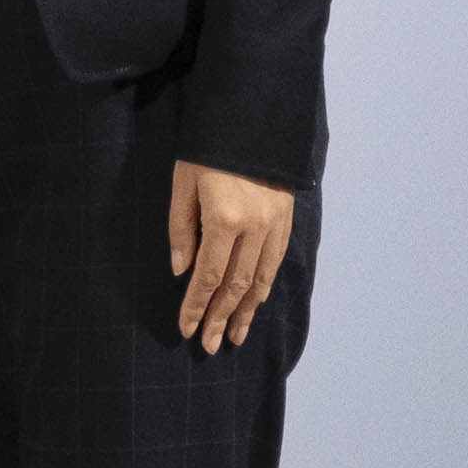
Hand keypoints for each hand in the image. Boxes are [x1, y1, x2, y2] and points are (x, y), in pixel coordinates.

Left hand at [169, 160, 293, 352]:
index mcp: (224, 220)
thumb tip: (182, 272)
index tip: (186, 329)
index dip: (196, 306)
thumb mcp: (182, 185)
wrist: (252, 121)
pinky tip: (256, 303)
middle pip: (236, 285)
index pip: (208, 276)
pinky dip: (265, 287)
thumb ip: (181, 230)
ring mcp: (275, 226)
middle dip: (220, 317)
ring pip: (260, 279)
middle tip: (210, 345)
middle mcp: (255, 228)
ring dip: (246, 311)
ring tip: (233, 335)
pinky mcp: (286, 221)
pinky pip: (275, 263)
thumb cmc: (207, 151)